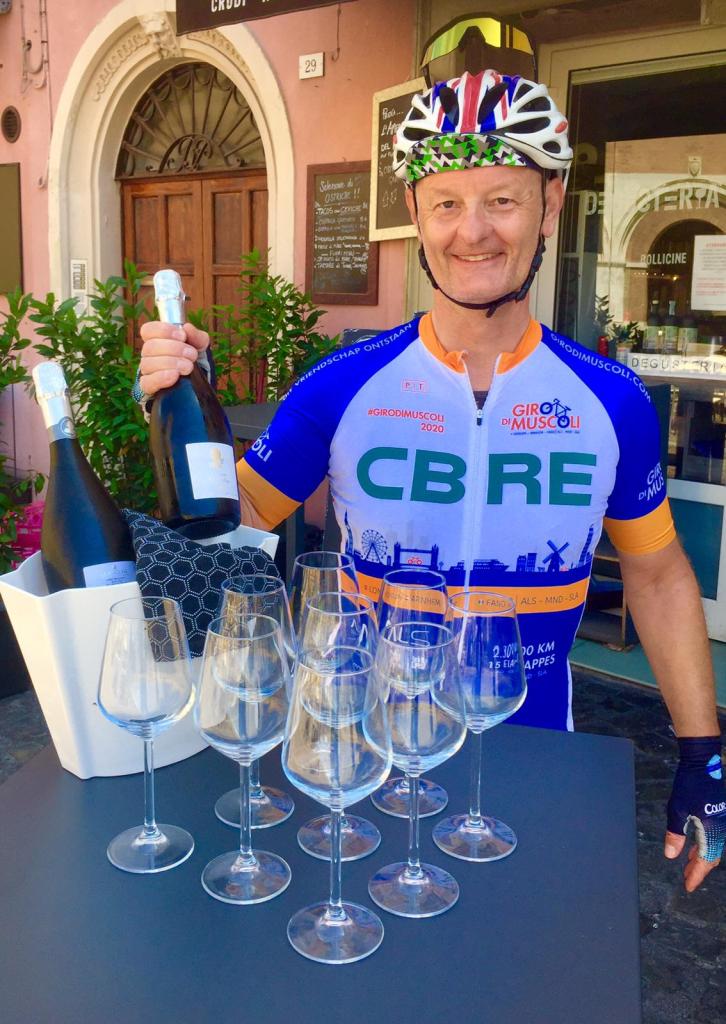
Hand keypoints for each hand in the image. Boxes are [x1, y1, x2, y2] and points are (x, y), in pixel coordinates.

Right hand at [138, 321, 209, 397]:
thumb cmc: (193, 361)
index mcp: (157, 340)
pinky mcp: (148, 388)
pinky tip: (174, 375)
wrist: (197, 386)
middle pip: (150, 347)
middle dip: (174, 349)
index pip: (148, 330)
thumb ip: (197, 336)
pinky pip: (147, 383)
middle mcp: (149, 355)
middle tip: (192, 355)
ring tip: (188, 367)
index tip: (182, 336)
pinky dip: (160, 378)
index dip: (163, 330)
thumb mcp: (200, 347)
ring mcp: (147, 372)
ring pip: (148, 364)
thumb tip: (187, 328)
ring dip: (170, 363)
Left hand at [665, 736, 724, 891]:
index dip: (696, 875)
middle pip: (712, 856)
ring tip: (688, 866)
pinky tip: (693, 846)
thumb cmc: (689, 784)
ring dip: (701, 857)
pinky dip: (704, 845)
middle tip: (687, 879)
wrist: (703, 762)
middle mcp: (721, 828)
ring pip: (714, 847)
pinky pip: (714, 836)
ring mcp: (722, 820)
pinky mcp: (719, 813)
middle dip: (699, 868)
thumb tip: (671, 855)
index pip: (706, 860)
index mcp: (712, 830)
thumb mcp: (677, 810)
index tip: (688, 886)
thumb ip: (675, 834)